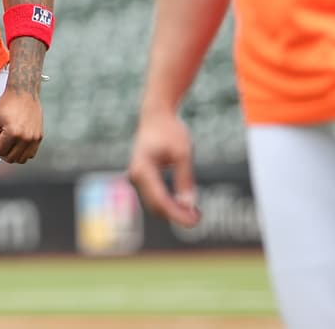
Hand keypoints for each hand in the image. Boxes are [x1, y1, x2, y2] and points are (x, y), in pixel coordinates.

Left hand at [0, 91, 42, 163]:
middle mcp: (25, 138)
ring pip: (22, 159)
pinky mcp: (39, 137)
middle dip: (4, 153)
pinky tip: (19, 143)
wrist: (24, 92)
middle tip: (2, 143)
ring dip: (14, 155)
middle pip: (12, 159)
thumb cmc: (9, 103)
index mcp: (12, 133)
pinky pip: (32, 154)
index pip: (1, 153)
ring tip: (11, 144)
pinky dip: (24, 152)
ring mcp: (34, 138)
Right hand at [127, 109, 199, 227]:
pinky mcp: (142, 175)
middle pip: (155, 205)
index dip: (178, 214)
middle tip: (198, 219)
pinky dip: (168, 201)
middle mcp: (136, 175)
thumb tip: (189, 205)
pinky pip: (154, 194)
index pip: (160, 201)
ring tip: (195, 212)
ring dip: (173, 210)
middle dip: (176, 215)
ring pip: (154, 202)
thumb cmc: (170, 130)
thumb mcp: (182, 153)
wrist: (156, 114)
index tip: (195, 221)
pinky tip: (184, 203)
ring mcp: (137, 176)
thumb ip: (185, 180)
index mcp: (143, 170)